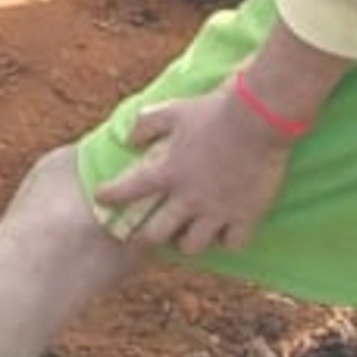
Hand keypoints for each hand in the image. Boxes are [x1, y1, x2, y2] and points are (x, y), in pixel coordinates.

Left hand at [88, 86, 295, 256]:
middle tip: (145, 234)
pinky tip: (224, 232)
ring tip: (186, 235)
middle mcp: (188, 198)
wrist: (255, 118)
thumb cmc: (211, 111)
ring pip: (192, 246)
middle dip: (146, 237)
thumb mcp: (171, 110)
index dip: (109, 196)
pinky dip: (226, 240)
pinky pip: (231, 244)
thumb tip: (129, 139)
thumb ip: (145, 124)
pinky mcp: (245, 216)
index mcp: (167, 172)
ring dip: (186, 242)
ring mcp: (216, 211)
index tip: (100, 199)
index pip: (127, 190)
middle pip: (156, 234)